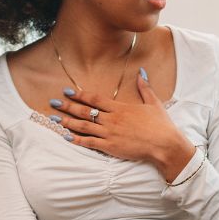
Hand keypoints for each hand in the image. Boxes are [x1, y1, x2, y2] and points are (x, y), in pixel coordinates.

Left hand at [50, 73, 195, 179]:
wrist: (165, 145)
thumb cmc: (161, 125)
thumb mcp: (153, 102)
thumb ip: (144, 87)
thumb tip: (141, 72)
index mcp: (120, 107)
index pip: (95, 99)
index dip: (80, 95)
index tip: (68, 91)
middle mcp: (112, 119)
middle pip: (85, 111)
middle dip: (68, 106)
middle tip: (53, 102)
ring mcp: (110, 133)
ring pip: (83, 126)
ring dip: (67, 122)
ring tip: (54, 118)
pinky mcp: (110, 147)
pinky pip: (90, 143)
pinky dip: (77, 140)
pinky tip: (66, 137)